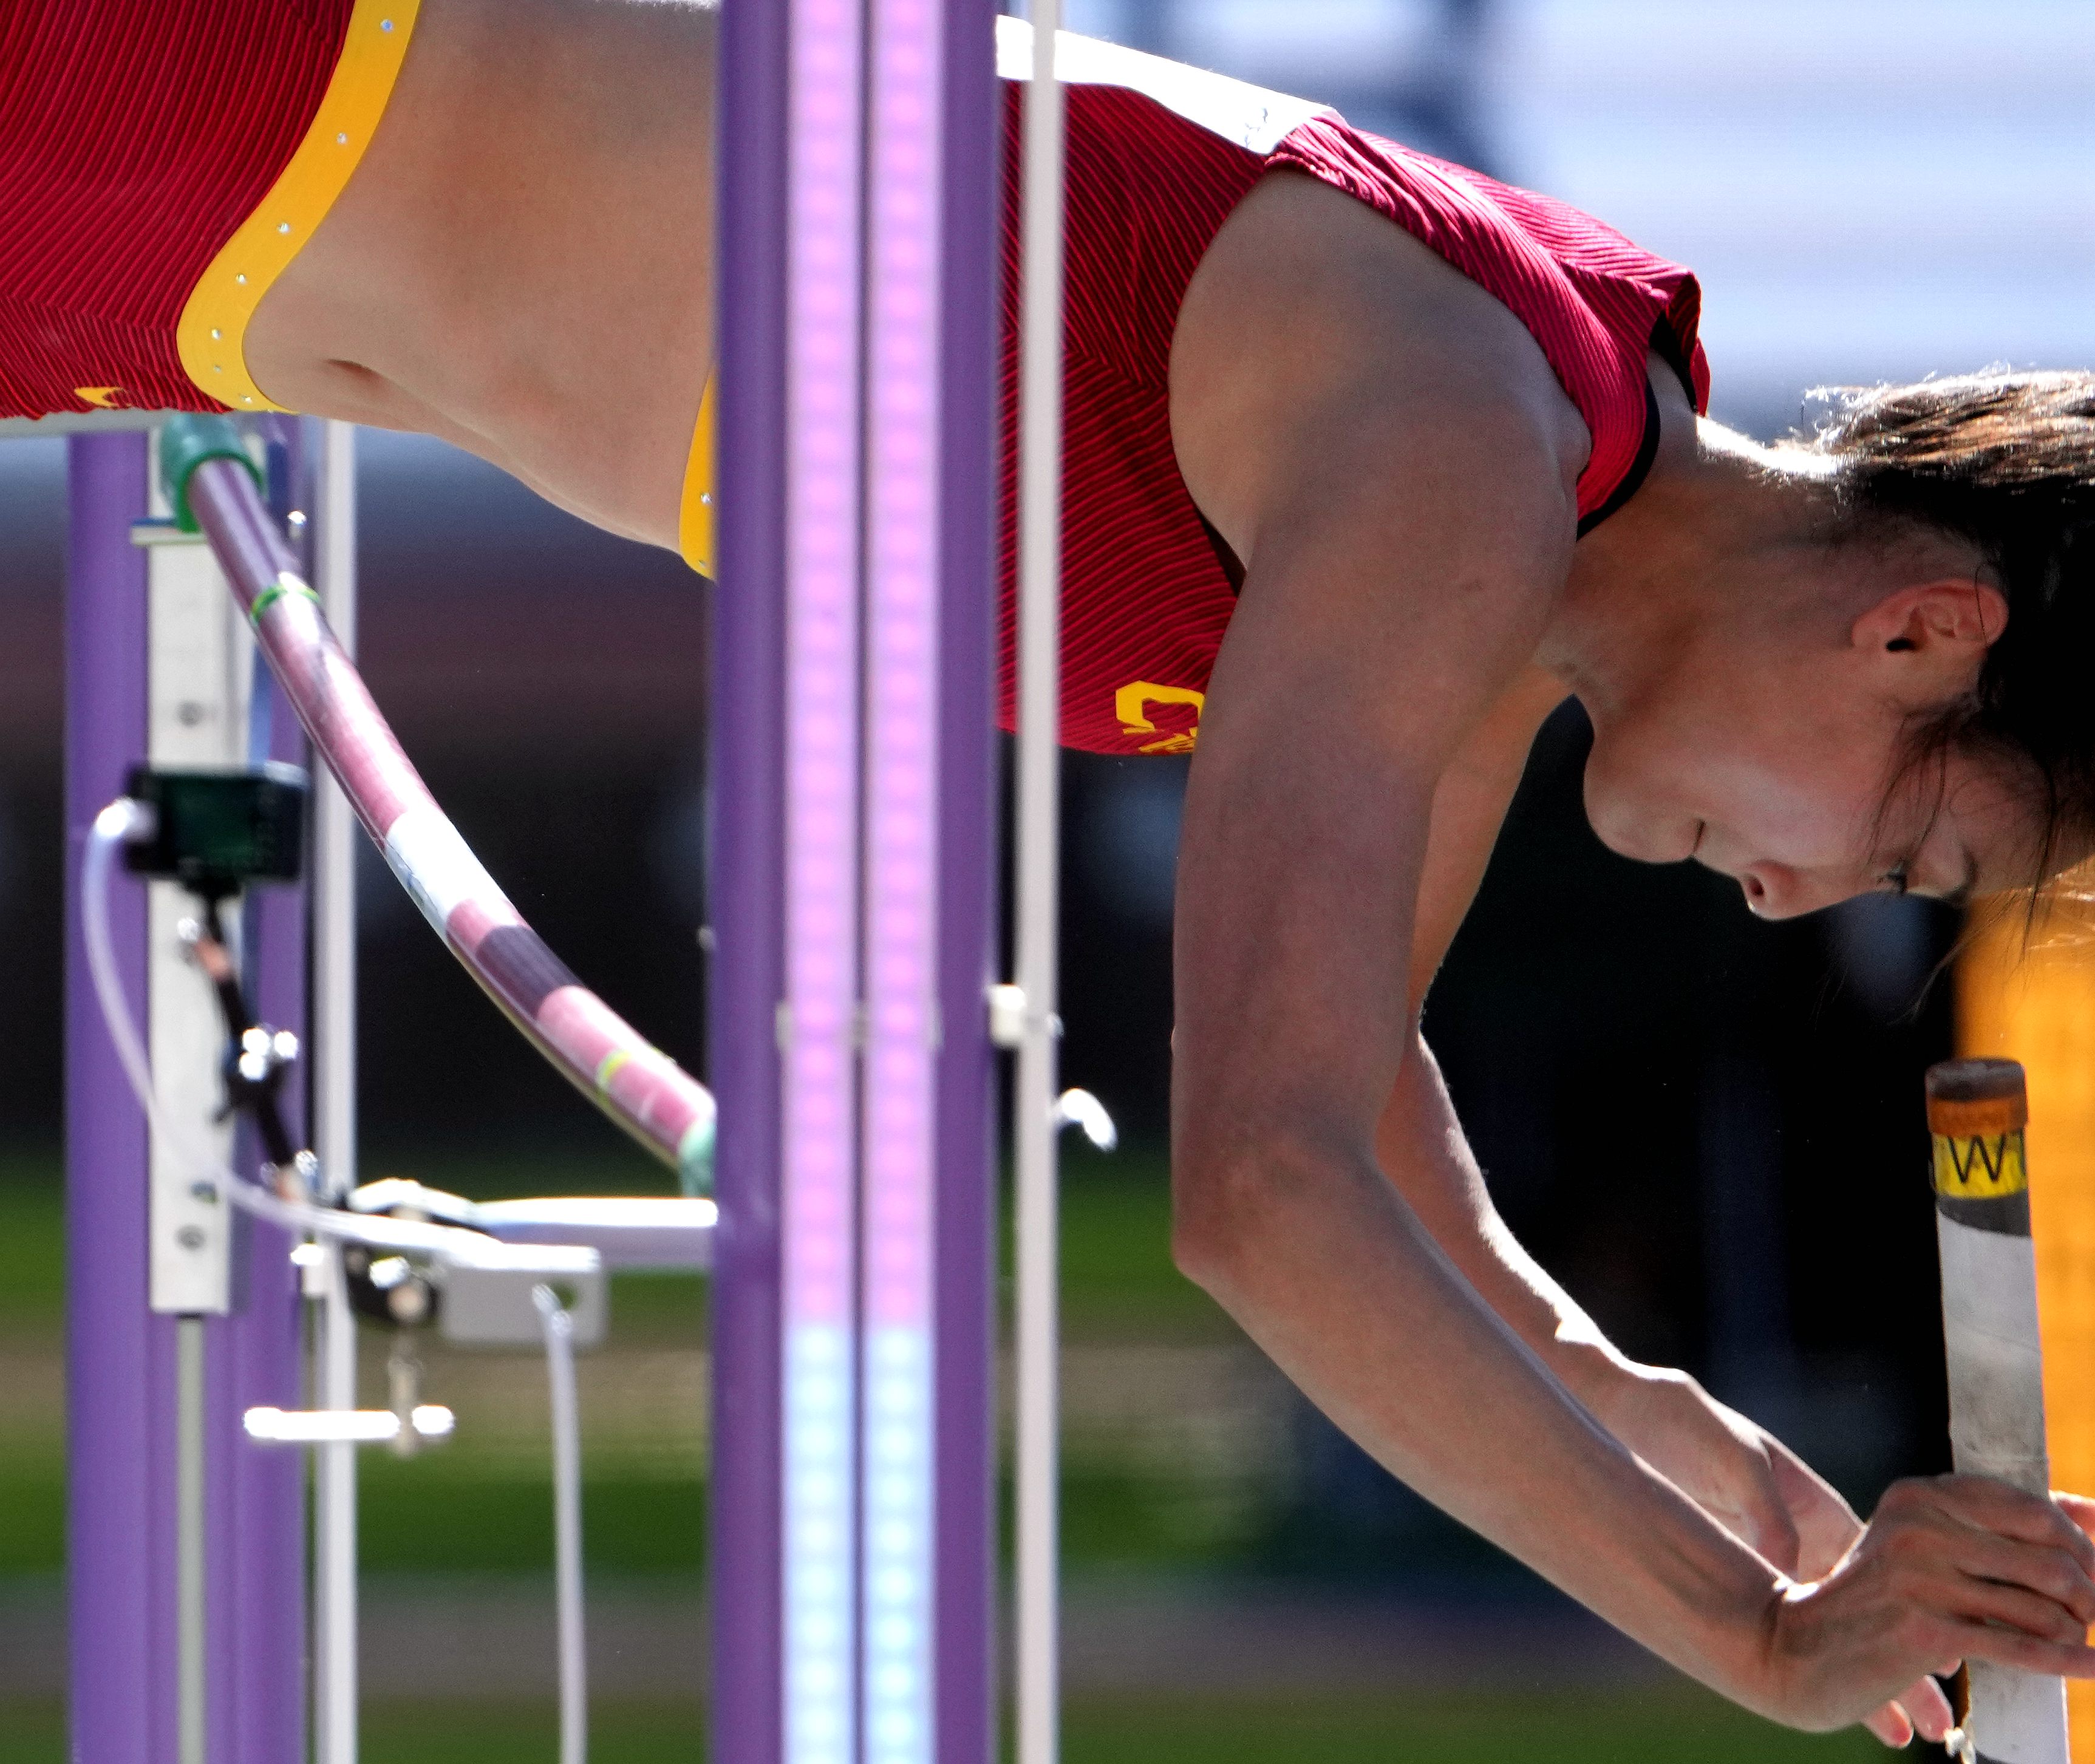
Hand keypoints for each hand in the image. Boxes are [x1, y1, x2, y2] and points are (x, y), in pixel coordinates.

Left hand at [1593, 1365, 1944, 1745]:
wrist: (1630, 1412)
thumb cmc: (1686, 1425)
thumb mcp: (1735, 1465)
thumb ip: (1768, 1519)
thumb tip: (1791, 1573)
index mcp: (1815, 1507)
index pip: (1884, 1572)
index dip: (1919, 1616)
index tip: (1948, 1662)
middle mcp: (1802, 1538)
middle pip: (1867, 1611)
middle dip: (1904, 1664)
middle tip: (1938, 1723)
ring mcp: (1769, 1558)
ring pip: (1826, 1628)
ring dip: (1858, 1676)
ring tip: (1896, 1733)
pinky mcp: (1733, 1570)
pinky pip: (1779, 1623)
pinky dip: (1804, 1660)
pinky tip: (1820, 1698)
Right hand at [1763, 1477, 2094, 1740]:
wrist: (1794, 1648)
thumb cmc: (1873, 1602)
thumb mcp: (1921, 1549)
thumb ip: (1995, 1530)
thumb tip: (2093, 1516)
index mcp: (1919, 1496)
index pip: (2030, 1508)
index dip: (2080, 1542)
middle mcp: (1920, 1525)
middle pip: (2046, 1555)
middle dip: (2090, 1589)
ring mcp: (1921, 1576)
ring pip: (2041, 1606)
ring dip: (2076, 1632)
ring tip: (2079, 1642)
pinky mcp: (1926, 1629)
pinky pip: (2022, 1648)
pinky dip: (2071, 1662)